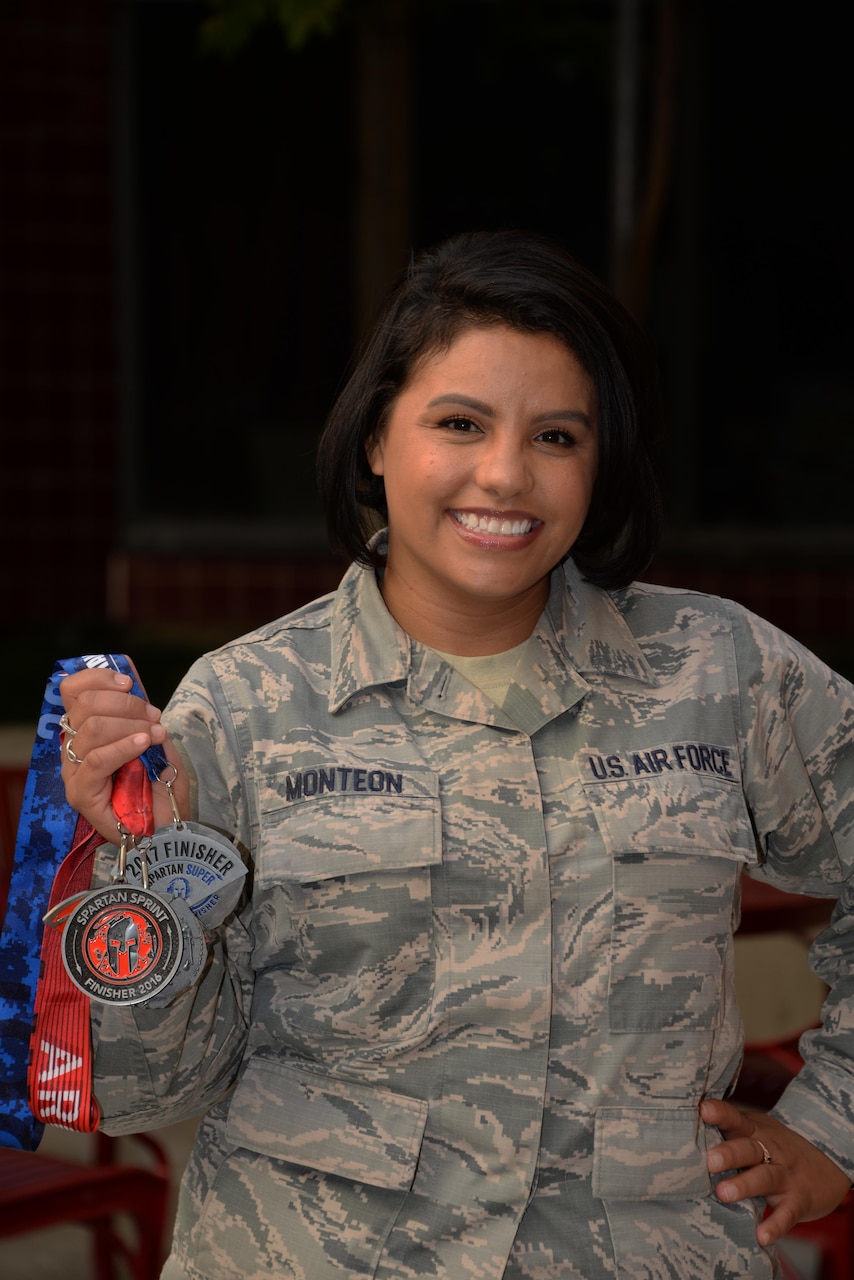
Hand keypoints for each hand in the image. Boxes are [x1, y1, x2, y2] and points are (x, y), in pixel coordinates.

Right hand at [59, 664, 187, 842]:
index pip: (72, 690)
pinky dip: (124, 746)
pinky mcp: (80, 793)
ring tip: (156, 734)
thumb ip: (140, 712)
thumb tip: (134, 682)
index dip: (98, 678)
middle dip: (127, 705)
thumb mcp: (154, 737)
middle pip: (85, 705)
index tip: (128, 683)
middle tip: (154, 717)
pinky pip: (97, 760)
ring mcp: (74, 771)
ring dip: (131, 724)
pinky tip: (145, 743)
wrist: (169, 825)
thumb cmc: (160, 783)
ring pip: (92, 728)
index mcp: (84, 729)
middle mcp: (73, 748)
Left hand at [701, 1097, 850, 1245]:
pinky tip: (761, 1236)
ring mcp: (785, 1175)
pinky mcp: (798, 1201)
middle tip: (708, 1161)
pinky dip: (775, 1226)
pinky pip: (787, 1214)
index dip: (720, 1113)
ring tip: (723, 1194)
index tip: (703, 1109)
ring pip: (764, 1177)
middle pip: (747, 1148)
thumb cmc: (776, 1147)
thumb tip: (681, 1136)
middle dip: (728, 1154)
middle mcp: (770, 1149)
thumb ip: (729, 1135)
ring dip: (744, 1185)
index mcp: (755, 1131)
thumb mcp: (757, 1134)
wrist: (829, 1159)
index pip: (735, 1118)